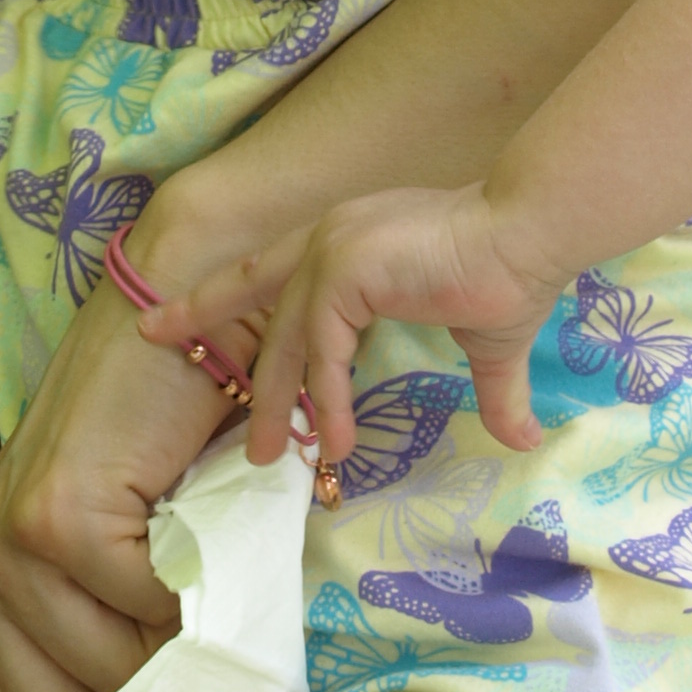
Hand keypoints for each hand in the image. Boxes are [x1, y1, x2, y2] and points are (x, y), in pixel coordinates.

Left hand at [0, 270, 222, 691]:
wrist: (186, 308)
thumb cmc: (170, 433)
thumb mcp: (124, 551)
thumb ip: (114, 641)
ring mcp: (6, 543)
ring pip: (109, 671)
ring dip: (178, 665)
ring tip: (225, 641)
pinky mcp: (57, 521)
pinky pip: (145, 615)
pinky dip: (194, 601)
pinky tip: (211, 556)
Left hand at [151, 182, 564, 460]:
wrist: (532, 234)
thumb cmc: (511, 274)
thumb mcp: (486, 342)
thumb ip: (491, 388)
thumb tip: (523, 435)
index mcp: (344, 241)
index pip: (265, 271)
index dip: (216, 295)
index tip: (168, 318)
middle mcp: (327, 238)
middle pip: (251, 298)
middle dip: (202, 332)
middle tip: (159, 359)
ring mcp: (332, 250)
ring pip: (287, 340)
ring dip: (272, 402)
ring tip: (264, 457)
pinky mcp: (345, 271)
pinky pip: (323, 350)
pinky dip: (323, 397)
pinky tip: (331, 438)